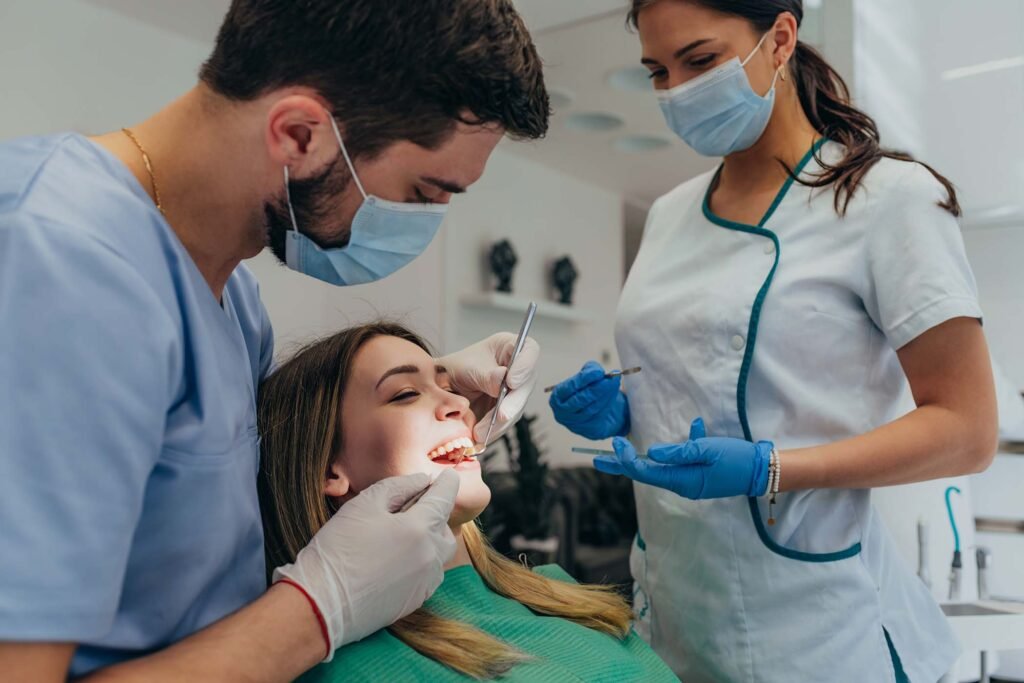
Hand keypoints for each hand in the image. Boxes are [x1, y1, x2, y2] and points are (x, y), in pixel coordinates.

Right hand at [273, 470, 458, 656]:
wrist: (321, 603)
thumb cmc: (338, 549)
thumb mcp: (364, 505)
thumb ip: (398, 487)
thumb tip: (421, 481)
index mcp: (419, 530)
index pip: (444, 499)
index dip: (447, 484)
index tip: (448, 476)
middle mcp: (430, 557)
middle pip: (445, 529)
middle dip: (436, 515)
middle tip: (414, 508)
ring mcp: (425, 582)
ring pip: (440, 554)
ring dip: (429, 540)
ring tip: (402, 535)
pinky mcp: (416, 600)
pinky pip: (429, 575)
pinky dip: (422, 562)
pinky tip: (396, 560)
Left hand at [440, 333, 539, 443]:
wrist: (441, 388)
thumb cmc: (454, 368)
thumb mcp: (468, 367)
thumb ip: (487, 375)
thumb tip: (503, 381)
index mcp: (510, 347)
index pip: (529, 351)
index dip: (524, 366)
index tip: (511, 381)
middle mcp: (517, 368)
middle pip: (526, 384)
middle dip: (513, 403)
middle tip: (501, 415)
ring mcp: (514, 391)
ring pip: (517, 407)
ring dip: (501, 422)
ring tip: (481, 432)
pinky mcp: (507, 409)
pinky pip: (506, 421)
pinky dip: (494, 429)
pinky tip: (482, 435)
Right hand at [549, 361, 629, 439]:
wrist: (598, 411)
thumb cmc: (587, 392)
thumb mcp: (586, 377)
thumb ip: (589, 370)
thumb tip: (596, 371)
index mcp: (557, 398)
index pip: (569, 387)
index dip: (584, 379)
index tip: (598, 372)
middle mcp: (563, 413)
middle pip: (580, 399)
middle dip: (597, 387)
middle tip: (610, 378)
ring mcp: (575, 424)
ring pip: (591, 408)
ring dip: (605, 394)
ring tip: (614, 383)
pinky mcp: (589, 430)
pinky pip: (600, 416)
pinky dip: (608, 403)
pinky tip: (613, 394)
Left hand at [593, 418, 771, 499]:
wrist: (762, 470)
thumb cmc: (736, 459)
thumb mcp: (707, 450)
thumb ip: (679, 452)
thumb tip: (651, 453)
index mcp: (682, 481)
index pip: (645, 471)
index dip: (626, 458)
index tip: (615, 442)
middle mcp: (682, 485)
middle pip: (645, 474)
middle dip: (620, 466)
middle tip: (596, 459)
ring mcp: (690, 482)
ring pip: (657, 469)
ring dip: (639, 459)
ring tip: (618, 451)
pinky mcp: (698, 476)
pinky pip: (678, 463)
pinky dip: (674, 451)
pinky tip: (694, 428)